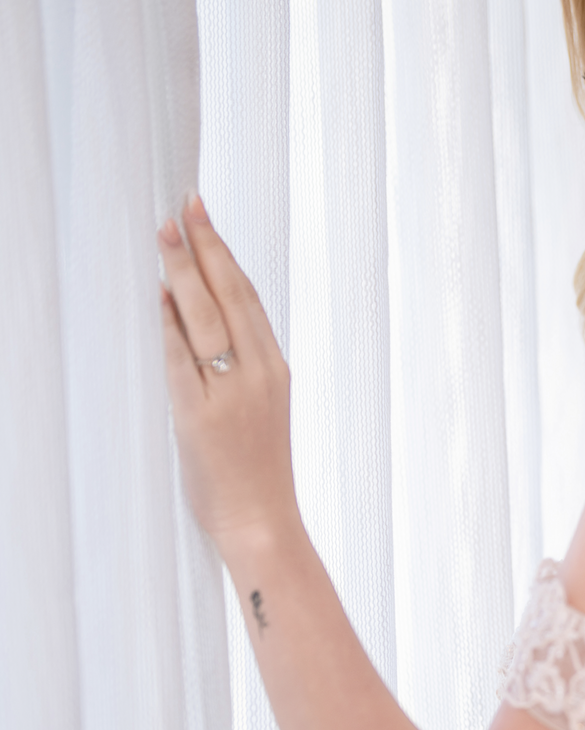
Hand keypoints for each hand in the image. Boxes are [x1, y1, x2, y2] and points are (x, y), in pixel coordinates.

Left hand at [159, 196, 298, 553]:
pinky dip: (173, 322)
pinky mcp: (200, 416)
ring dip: (184, 271)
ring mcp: (231, 394)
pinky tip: (164, 293)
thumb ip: (237, 363)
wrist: (262, 522)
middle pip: (229, 296)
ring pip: (207, 318)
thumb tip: (192, 312)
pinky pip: (183, 358)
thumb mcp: (259, 408)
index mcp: (274, 369)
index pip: (247, 298)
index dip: (224, 254)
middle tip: (184, 207)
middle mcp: (258, 374)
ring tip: (167, 234)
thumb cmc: (257, 471)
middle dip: (204, 247)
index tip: (204, 218)